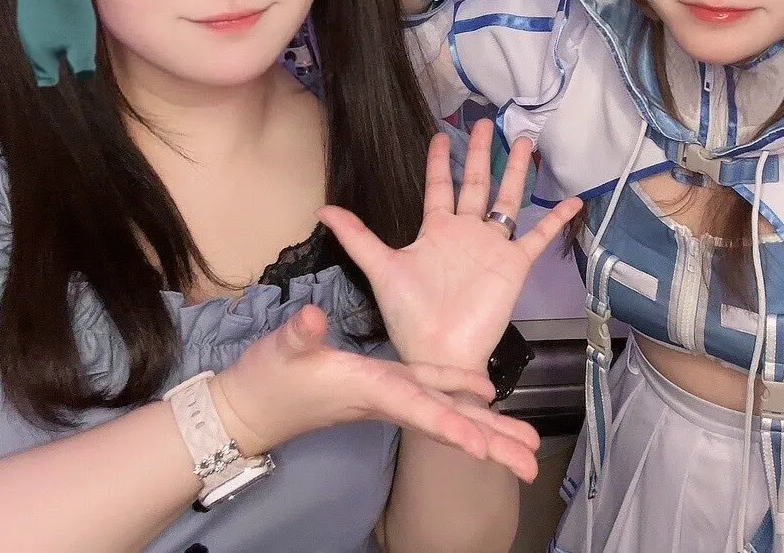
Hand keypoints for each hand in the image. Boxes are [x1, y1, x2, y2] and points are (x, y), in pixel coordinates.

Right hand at [212, 304, 542, 481]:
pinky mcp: (387, 386)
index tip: (483, 448)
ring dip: (490, 427)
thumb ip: (298, 337)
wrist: (252, 407)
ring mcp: (391, 393)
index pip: (416, 410)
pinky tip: (489, 396)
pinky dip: (463, 395)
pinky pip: (434, 393)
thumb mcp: (279, 353)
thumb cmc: (266, 381)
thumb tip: (310, 319)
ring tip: (530, 444)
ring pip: (449, 410)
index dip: (449, 426)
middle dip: (491, 443)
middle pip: (449, 422)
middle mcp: (389, 397)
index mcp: (369, 390)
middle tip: (532, 465)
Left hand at [319, 119, 581, 373]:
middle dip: (480, 154)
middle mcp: (466, 233)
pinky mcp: (514, 264)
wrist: (440, 351)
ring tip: (526, 143)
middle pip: (476, 183)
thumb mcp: (381, 268)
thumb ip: (357, 237)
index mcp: (436, 230)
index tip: (441, 135)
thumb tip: (322, 209)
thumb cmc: (410, 314)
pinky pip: (537, 236)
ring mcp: (492, 247)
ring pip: (508, 200)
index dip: (440, 162)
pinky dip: (556, 220)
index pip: (439, 186)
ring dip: (517, 172)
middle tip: (487, 124)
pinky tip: (572, 201)